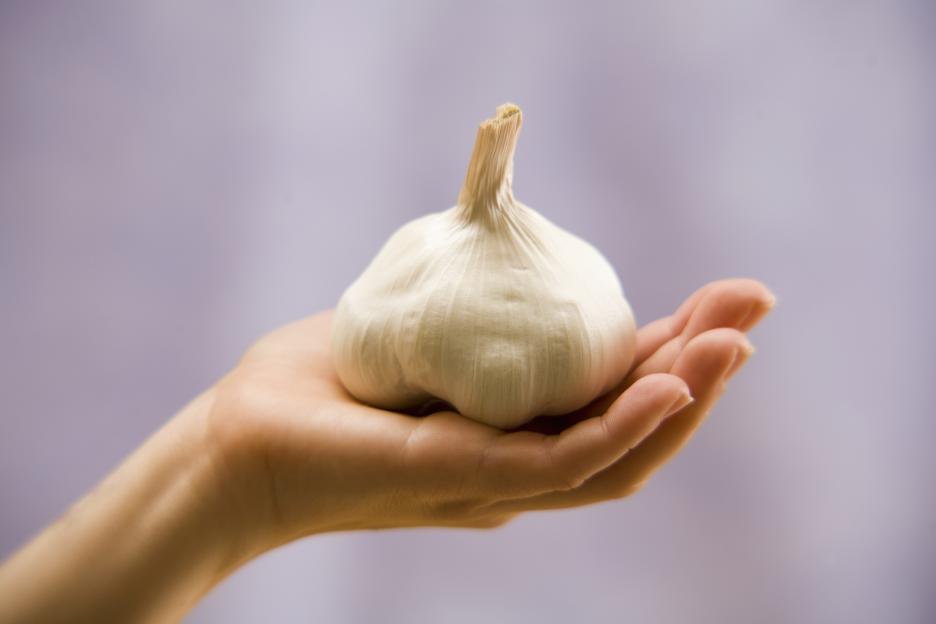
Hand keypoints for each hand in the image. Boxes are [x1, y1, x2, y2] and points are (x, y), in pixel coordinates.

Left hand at [199, 278, 774, 554]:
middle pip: (631, 432)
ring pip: (613, 457)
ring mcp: (491, 483)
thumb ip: (469, 316)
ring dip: (682, 403)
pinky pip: (553, 464)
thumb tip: (504, 257)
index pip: (612, 403)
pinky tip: (666, 389)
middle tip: (754, 310)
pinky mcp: (453, 481)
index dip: (675, 358)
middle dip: (700, 373)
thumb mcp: (411, 334)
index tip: (724, 303)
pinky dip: (619, 430)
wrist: (237, 445)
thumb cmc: (320, 389)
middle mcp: (516, 469)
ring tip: (734, 346)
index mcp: (513, 435)